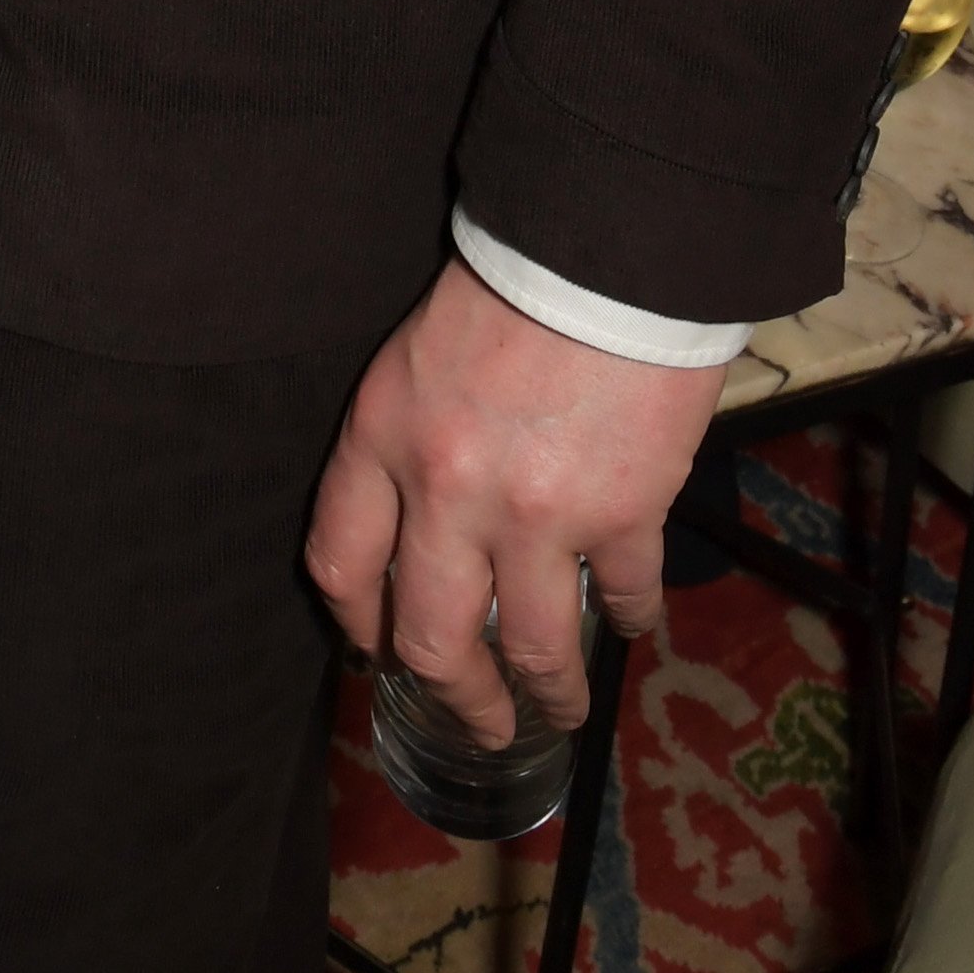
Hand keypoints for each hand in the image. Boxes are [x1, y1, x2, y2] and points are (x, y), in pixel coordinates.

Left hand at [306, 257, 726, 746]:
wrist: (606, 250)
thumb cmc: (510, 281)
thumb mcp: (419, 353)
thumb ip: (410, 436)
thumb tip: (424, 518)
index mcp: (382, 435)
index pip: (340, 560)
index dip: (359, 624)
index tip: (380, 654)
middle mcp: (445, 490)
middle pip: (431, 636)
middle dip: (456, 695)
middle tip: (479, 722)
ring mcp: (535, 513)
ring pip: (531, 646)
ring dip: (547, 691)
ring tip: (560, 709)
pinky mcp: (622, 514)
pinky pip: (622, 595)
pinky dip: (630, 620)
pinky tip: (634, 626)